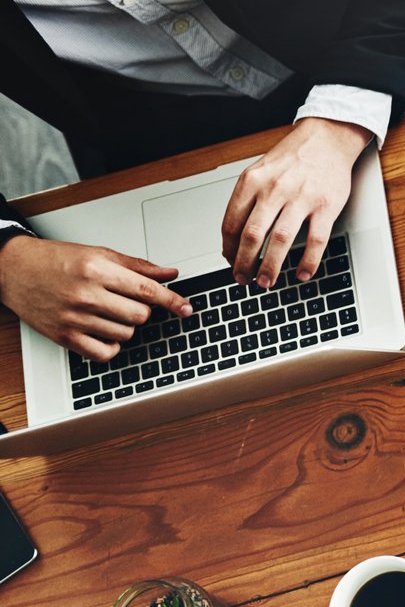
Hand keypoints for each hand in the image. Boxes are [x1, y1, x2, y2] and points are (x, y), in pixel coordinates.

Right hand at [0, 235, 190, 360]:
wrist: (13, 269)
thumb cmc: (55, 259)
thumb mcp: (97, 253)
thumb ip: (137, 266)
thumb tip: (170, 273)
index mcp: (96, 270)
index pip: (147, 290)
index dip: (172, 301)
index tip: (186, 309)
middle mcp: (85, 295)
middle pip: (140, 316)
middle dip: (141, 310)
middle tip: (126, 301)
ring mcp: (74, 318)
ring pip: (126, 334)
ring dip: (125, 325)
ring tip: (107, 311)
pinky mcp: (64, 337)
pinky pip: (105, 353)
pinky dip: (111, 345)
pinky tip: (104, 331)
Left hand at [221, 116, 369, 286]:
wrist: (327, 138)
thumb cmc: (293, 157)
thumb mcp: (260, 171)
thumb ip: (248, 199)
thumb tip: (237, 235)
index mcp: (252, 181)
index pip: (232, 223)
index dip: (228, 249)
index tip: (230, 262)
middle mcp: (274, 189)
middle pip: (252, 235)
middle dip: (244, 263)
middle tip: (244, 280)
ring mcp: (302, 198)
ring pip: (281, 240)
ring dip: (271, 266)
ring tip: (267, 282)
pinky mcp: (327, 206)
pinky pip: (316, 240)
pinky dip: (308, 261)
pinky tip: (302, 273)